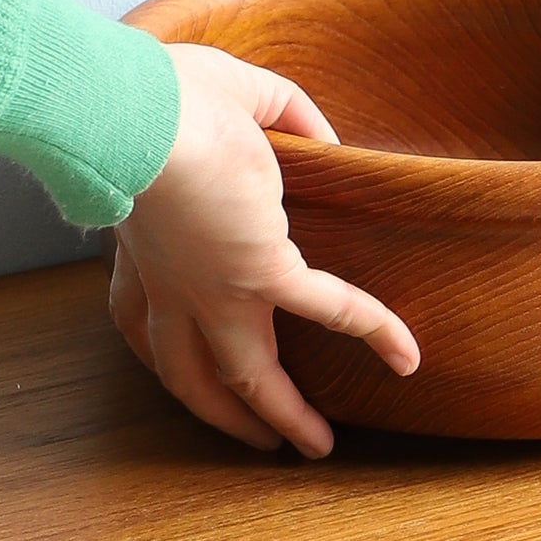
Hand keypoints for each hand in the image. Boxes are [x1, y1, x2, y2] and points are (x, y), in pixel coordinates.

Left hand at [109, 43, 418, 457]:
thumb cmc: (153, 96)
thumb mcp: (214, 96)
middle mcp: (171, 282)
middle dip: (221, 413)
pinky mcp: (261, 272)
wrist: (134, 112)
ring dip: (281, 414)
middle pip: (187, 373)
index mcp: (140, 245)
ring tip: (315, 445)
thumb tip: (319, 137)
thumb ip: (271, 112)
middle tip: (255, 440)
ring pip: (247, 374)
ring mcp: (214, 287)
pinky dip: (372, 330)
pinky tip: (406, 354)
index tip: (177, 347)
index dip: (157, 337)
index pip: (137, 313)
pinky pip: (328, 309)